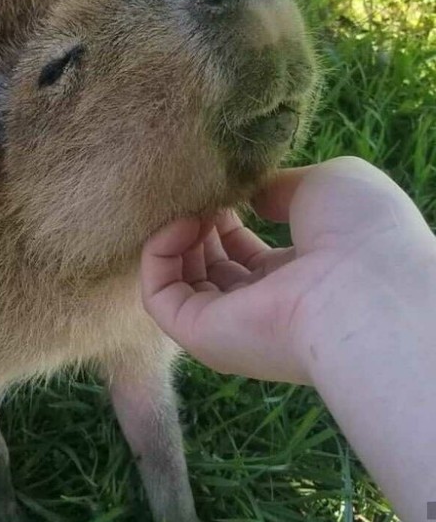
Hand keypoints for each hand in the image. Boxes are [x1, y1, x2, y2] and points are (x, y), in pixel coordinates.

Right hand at [141, 156, 434, 384]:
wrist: (365, 286)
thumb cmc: (359, 233)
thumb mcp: (324, 185)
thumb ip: (280, 188)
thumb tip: (250, 196)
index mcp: (295, 275)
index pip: (243, 249)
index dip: (225, 216)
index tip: (224, 189)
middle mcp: (260, 305)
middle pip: (208, 263)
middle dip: (197, 223)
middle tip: (201, 194)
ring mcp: (228, 325)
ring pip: (178, 279)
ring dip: (175, 235)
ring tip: (191, 207)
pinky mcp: (198, 335)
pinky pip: (158, 296)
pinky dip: (157, 256)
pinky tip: (178, 224)